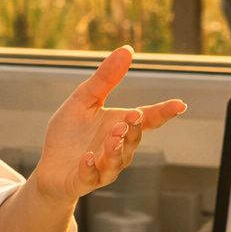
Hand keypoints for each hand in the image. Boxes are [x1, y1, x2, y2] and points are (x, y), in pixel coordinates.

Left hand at [30, 45, 185, 203]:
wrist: (50, 168)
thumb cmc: (69, 133)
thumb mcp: (83, 100)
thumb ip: (105, 79)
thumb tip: (126, 50)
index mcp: (119, 127)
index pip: (147, 119)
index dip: (164, 113)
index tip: (180, 105)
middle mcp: (117, 149)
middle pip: (133, 140)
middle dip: (133, 129)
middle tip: (132, 116)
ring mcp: (102, 167)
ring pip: (116, 160)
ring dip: (115, 148)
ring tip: (113, 135)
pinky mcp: (82, 181)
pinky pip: (89, 176)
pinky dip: (89, 167)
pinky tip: (87, 157)